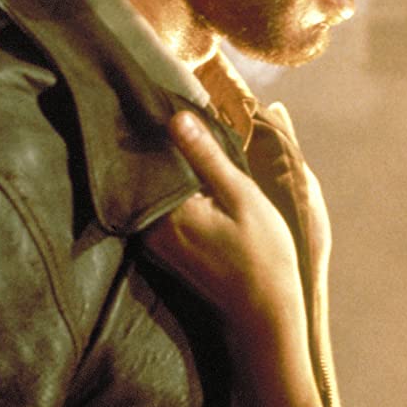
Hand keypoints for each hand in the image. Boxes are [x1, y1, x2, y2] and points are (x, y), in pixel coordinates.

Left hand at [143, 112, 348, 406]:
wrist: (263, 314)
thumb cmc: (262, 254)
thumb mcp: (242, 197)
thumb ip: (207, 158)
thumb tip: (176, 117)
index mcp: (167, 212)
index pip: (146, 156)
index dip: (148, 123)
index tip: (149, 92)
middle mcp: (150, 228)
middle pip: (143, 172)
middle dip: (151, 139)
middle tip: (159, 101)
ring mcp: (154, 241)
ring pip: (150, 188)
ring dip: (161, 162)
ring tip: (170, 124)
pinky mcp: (164, 248)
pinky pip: (158, 205)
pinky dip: (168, 184)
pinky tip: (182, 164)